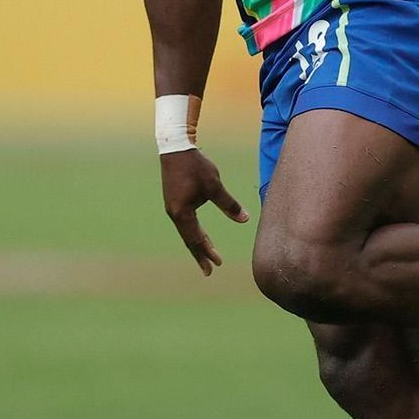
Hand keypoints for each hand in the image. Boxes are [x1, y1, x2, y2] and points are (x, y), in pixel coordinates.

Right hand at [160, 148, 249, 275]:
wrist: (175, 148)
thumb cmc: (196, 166)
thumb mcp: (215, 185)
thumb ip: (229, 204)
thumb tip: (245, 219)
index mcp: (182, 213)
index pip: (196, 239)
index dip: (207, 252)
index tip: (217, 265)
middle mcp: (174, 213)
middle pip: (189, 239)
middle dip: (200, 254)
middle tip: (209, 271)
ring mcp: (172, 207)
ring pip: (187, 231)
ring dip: (197, 242)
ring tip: (207, 253)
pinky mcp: (174, 200)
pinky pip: (185, 222)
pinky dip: (193, 231)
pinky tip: (199, 232)